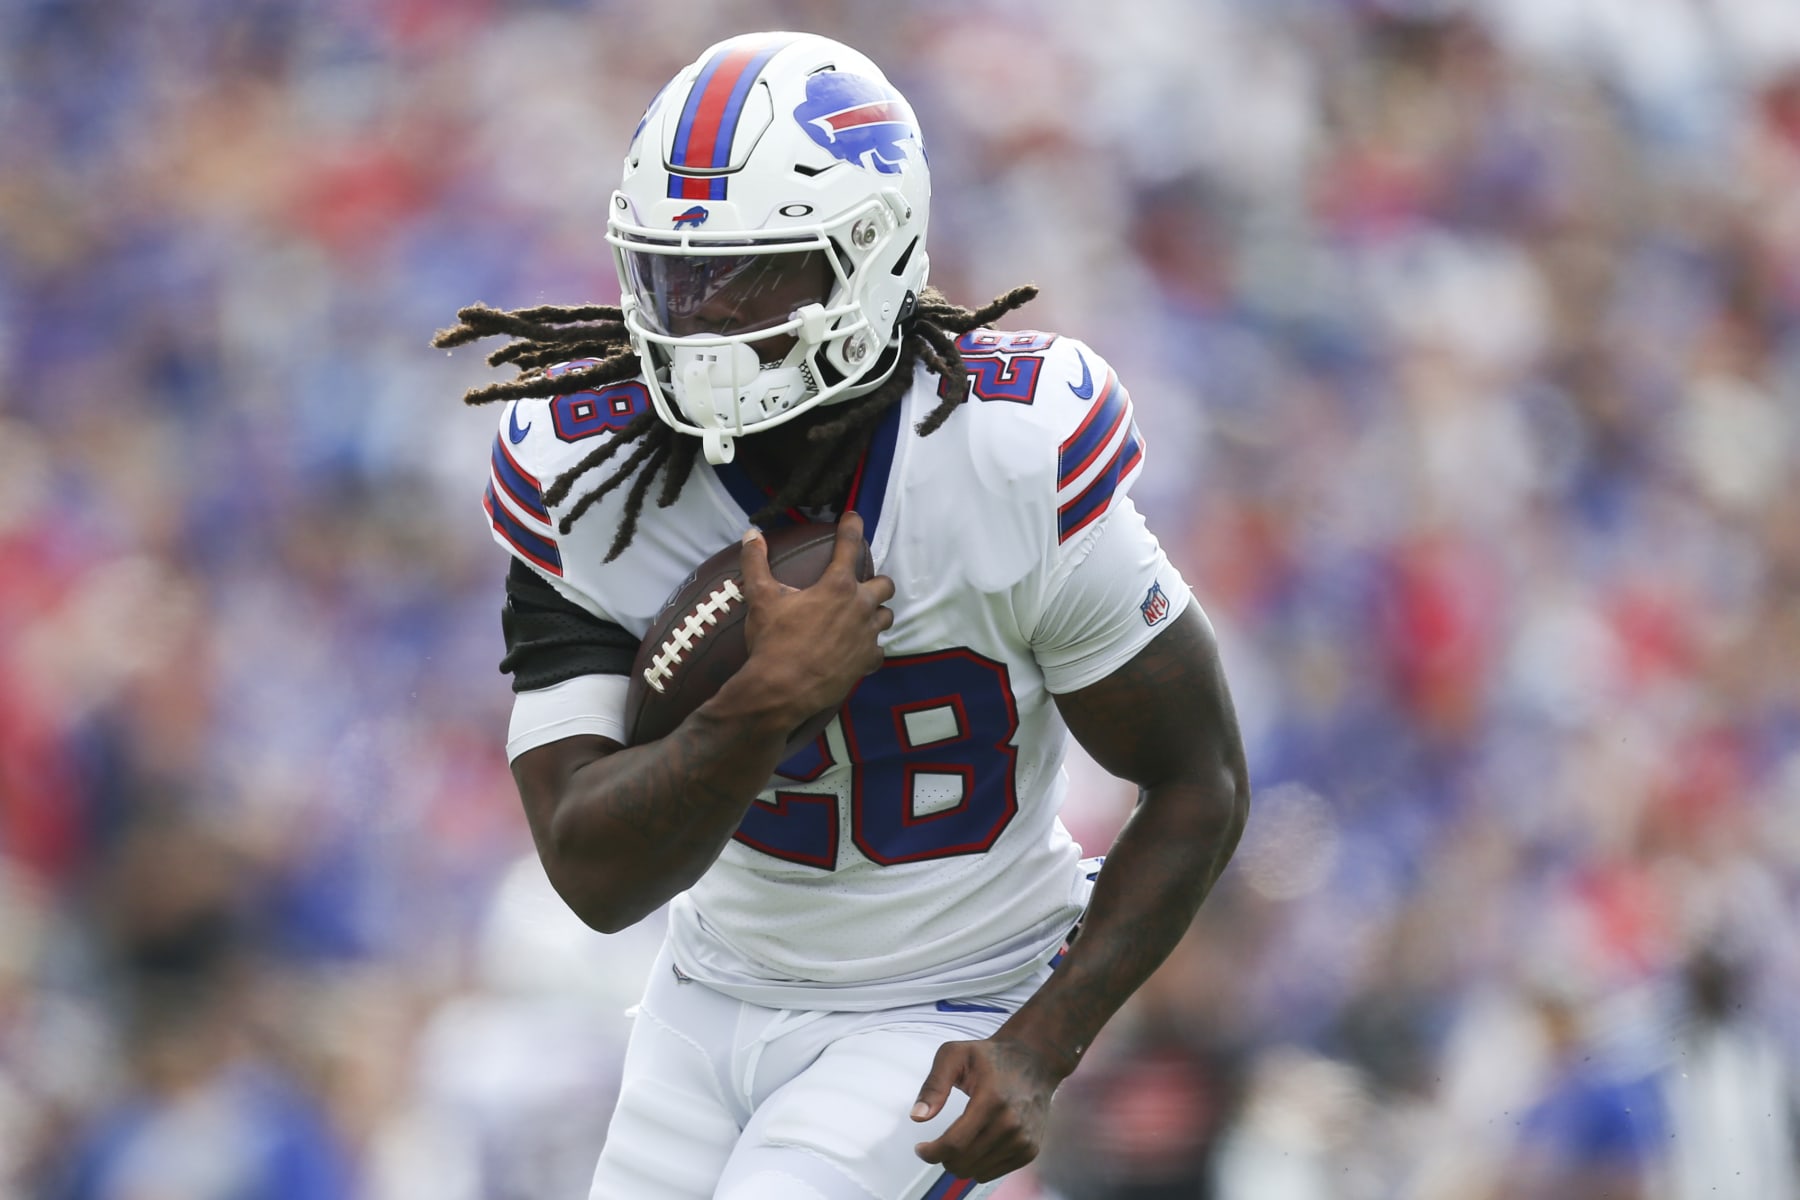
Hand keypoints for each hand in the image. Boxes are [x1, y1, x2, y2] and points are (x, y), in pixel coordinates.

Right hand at [740, 512, 894, 724]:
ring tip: (860, 616)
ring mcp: (867, 637)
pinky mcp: (867, 662)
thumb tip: (750, 534)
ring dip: (875, 613)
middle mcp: (860, 607)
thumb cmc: (772, 641)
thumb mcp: (760, 598)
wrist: (781, 690)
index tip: (854, 517)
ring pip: (885, 617)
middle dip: (875, 582)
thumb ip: (756, 563)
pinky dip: (870, 648)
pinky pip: (878, 651)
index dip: (852, 527)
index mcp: (837, 586)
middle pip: (884, 585)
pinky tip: (857, 649)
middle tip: (859, 585)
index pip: (850, 546)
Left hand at [911, 1036, 1061, 1182]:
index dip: (932, 1152)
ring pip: (977, 1171)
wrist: (1034, 1059)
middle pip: (964, 1161)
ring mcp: (1023, 1139)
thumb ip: (934, 1085)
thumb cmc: (993, 1056)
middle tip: (938, 1145)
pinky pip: (994, 1173)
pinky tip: (976, 1146)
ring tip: (957, 1143)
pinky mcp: (1029, 1149)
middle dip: (943, 1158)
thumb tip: (918, 1115)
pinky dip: (979, 1165)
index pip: (955, 1144)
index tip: (922, 1149)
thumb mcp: (955, 1055)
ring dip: (960, 1163)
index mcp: (991, 1100)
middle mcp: (1010, 1123)